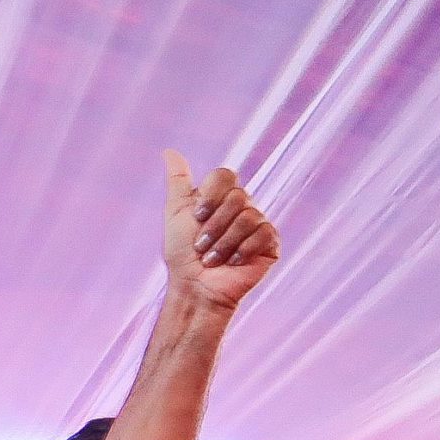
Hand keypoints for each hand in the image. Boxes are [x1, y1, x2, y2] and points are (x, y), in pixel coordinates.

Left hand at [162, 154, 277, 312]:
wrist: (195, 288)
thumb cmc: (182, 255)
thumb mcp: (175, 214)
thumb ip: (177, 182)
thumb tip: (169, 151)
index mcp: (221, 197)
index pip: (225, 175)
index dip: (211, 195)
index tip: (197, 217)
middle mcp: (242, 207)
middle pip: (238, 196)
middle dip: (215, 225)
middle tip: (202, 246)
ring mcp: (257, 224)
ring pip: (249, 216)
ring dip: (225, 242)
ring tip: (213, 260)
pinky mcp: (270, 244)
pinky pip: (265, 232)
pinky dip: (244, 249)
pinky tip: (234, 262)